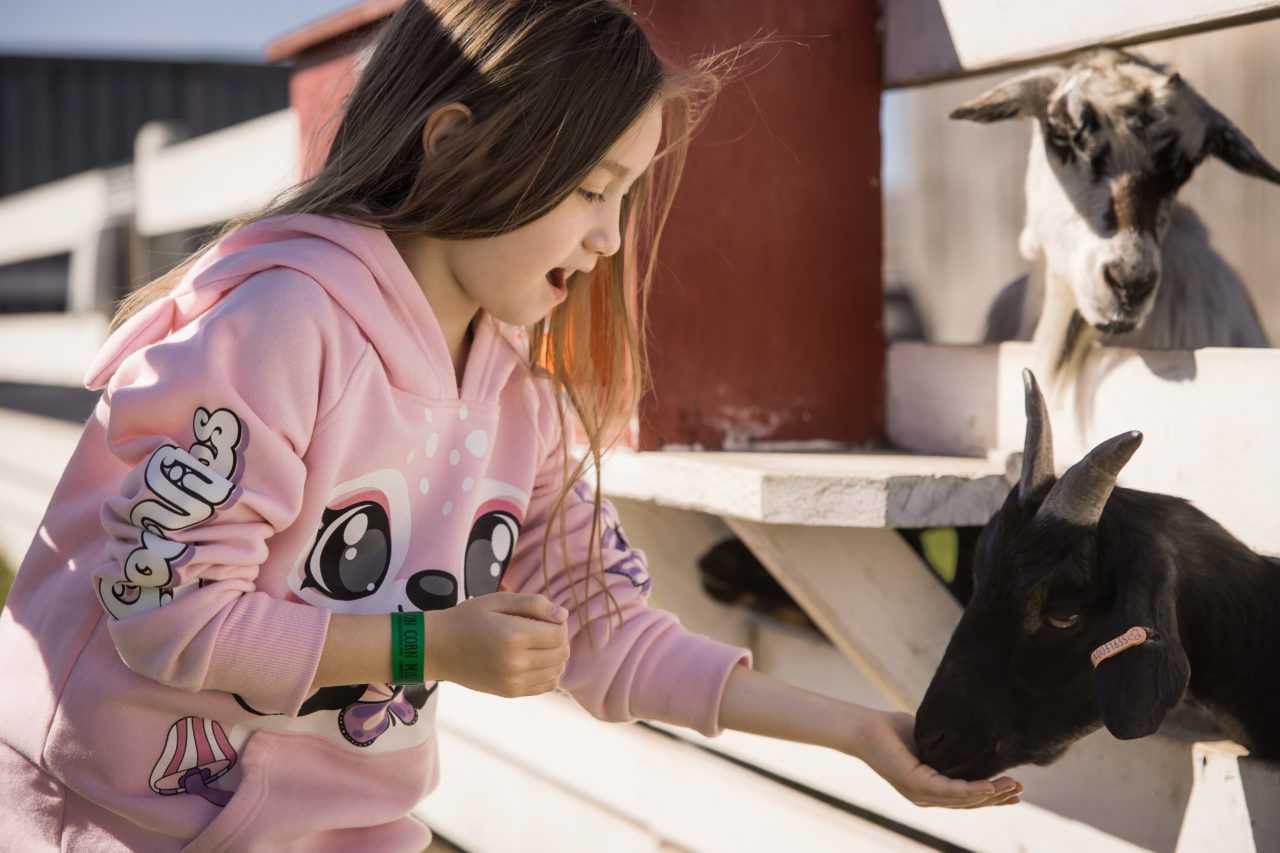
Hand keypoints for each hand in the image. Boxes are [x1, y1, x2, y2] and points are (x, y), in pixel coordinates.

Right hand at [421, 592, 569, 697]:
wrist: (438, 648)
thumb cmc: (468, 619)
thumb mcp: (498, 600)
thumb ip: (533, 603)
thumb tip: (562, 615)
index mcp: (514, 636)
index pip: (559, 634)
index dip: (558, 622)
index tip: (543, 616)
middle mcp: (516, 663)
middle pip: (561, 653)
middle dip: (558, 638)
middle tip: (540, 628)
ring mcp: (513, 681)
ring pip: (557, 670)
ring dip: (555, 655)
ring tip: (535, 644)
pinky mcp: (510, 692)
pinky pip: (546, 685)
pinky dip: (548, 672)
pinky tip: (533, 660)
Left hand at [849, 710, 1022, 808]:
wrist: (865, 727)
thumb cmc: (895, 731)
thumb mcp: (932, 741)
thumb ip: (952, 747)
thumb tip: (978, 738)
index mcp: (931, 789)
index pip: (966, 799)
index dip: (992, 798)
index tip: (1017, 795)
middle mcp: (926, 797)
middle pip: (968, 803)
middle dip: (997, 798)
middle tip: (1021, 791)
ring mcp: (919, 793)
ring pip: (961, 800)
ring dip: (990, 795)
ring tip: (1013, 787)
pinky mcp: (914, 783)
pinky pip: (947, 790)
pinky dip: (970, 790)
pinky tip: (988, 786)